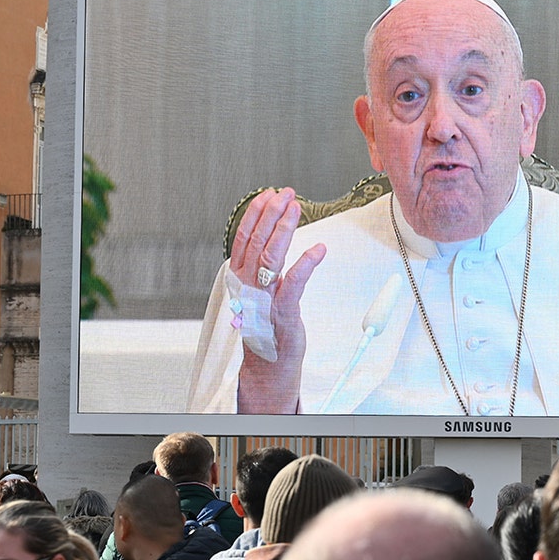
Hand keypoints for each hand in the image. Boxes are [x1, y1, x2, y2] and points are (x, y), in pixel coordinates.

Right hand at [231, 188, 326, 412]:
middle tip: (286, 193)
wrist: (267, 366)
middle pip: (256, 242)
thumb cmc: (266, 326)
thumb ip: (261, 266)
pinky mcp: (282, 313)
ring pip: (270, 257)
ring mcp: (263, 299)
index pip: (244, 238)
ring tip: (296, 208)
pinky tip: (318, 249)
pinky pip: (293, 285)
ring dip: (284, 229)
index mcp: (240, 278)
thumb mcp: (259, 291)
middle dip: (271, 213)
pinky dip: (305, 264)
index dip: (255, 214)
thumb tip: (271, 236)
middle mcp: (247, 286)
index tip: (269, 194)